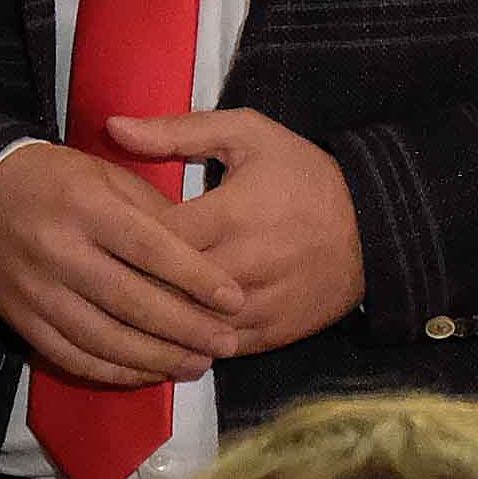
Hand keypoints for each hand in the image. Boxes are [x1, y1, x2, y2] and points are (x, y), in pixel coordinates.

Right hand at [0, 142, 246, 387]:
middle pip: (133, 302)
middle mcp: (60, 252)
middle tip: (227, 343)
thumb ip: (154, 212)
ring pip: (105, 339)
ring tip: (198, 364)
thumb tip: (202, 254)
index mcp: (87, 206)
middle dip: (187, 329)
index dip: (196, 277)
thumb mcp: (106, 175)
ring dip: (158, 358)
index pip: (150, 249)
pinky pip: (74, 357)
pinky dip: (115, 371)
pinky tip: (149, 374)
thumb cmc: (55, 180)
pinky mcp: (22, 320)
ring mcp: (38, 292)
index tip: (235, 299)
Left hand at [105, 111, 365, 351]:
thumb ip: (178, 130)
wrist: (375, 228)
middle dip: (129, 283)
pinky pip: (214, 351)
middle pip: (163, 289)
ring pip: (185, 328)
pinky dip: (186, 344)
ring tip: (123, 306)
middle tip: (102, 273)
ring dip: (154, 320)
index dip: (121, 240)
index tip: (104, 233)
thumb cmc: (304, 175)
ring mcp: (257, 309)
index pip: (154, 241)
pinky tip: (161, 332)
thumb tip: (113, 127)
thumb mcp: (248, 134)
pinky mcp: (270, 336)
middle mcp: (242, 268)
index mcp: (231, 215)